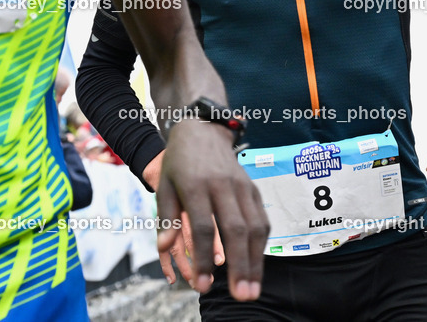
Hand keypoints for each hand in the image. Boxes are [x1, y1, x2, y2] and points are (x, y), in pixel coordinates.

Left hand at [155, 122, 268, 297]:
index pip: (204, 226)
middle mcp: (223, 186)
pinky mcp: (253, 188)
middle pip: (236, 229)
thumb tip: (164, 247)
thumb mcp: (165, 185)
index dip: (204, 258)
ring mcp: (242, 186)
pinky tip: (257, 265)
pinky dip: (261, 245)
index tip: (202, 286)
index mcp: (196, 185)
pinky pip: (262, 219)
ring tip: (252, 288)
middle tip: (242, 295)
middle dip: (240, 265)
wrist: (203, 131)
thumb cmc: (180, 162)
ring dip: (256, 260)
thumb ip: (167, 217)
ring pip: (255, 226)